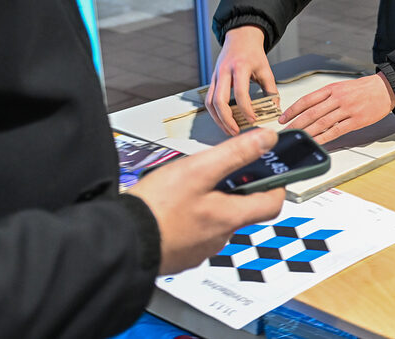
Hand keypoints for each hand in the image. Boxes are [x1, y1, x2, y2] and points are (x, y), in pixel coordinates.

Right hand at [128, 128, 286, 273]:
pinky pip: (192, 234)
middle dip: (233, 190)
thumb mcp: (199, 169)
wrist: (118, 241)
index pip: (272, 204)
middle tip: (217, 173)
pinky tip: (170, 208)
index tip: (273, 171)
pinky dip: (188, 219)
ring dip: (208, 204)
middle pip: (240, 211)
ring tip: (186, 189)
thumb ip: (235, 153)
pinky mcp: (178, 255)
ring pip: (214, 222)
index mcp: (229, 218)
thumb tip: (266, 139)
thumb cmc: (156, 209)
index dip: (276, 184)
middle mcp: (218, 238)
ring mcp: (198, 249)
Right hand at [206, 26, 277, 136]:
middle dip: (226, 119)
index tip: (253, 119)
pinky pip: (209, 99)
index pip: (240, 92)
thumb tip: (275, 107)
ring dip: (218, 119)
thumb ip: (271, 89)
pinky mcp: (212, 80)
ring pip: (210, 102)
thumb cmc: (253, 53)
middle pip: (219, 100)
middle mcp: (224, 72)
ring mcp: (215, 76)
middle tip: (236, 131)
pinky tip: (223, 120)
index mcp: (240, 67)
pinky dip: (214, 112)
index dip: (246, 108)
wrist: (240, 37)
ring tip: (229, 130)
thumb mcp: (266, 69)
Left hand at [280, 73, 394, 143]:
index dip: (293, 110)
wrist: (386, 89)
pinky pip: (336, 131)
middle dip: (296, 124)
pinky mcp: (356, 121)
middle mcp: (338, 98)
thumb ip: (327, 97)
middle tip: (286, 132)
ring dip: (307, 132)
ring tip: (298, 138)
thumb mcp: (342, 86)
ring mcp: (347, 109)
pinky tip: (316, 141)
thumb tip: (309, 109)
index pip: (307, 100)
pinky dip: (324, 137)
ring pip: (322, 122)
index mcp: (332, 88)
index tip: (284, 118)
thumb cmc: (365, 88)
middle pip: (311, 113)